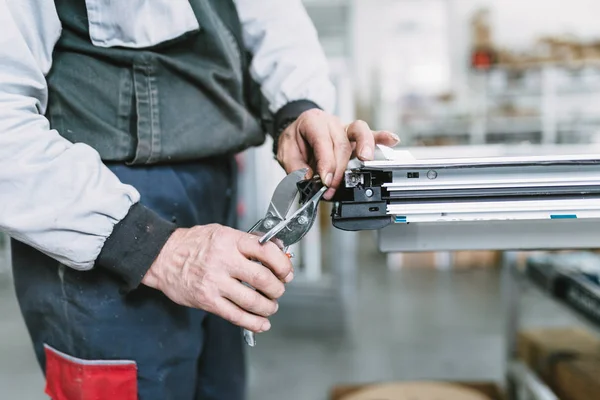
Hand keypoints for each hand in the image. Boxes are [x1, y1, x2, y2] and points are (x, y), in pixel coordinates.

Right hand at [142, 225, 293, 332]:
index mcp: (229, 240)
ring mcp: (214, 282)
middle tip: (279, 289)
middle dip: (277, 288)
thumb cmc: (193, 243)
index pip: (265, 251)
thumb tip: (276, 249)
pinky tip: (261, 323)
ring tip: (270, 305)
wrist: (162, 257)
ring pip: (251, 300)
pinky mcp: (207, 300)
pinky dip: (253, 322)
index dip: (282, 264)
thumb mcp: (222, 232)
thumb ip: (247, 241)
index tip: (286, 271)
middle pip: (262, 278)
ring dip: (268, 306)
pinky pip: (235, 316)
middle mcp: (222, 261)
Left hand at [276, 109, 399, 198]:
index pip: (323, 142)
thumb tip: (309, 181)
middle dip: (339, 169)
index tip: (325, 181)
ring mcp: (345, 128)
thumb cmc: (295, 139)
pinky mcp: (354, 136)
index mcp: (313, 122)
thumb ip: (296, 167)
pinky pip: (370, 134)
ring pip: (359, 133)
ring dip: (365, 147)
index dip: (326, 164)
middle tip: (332, 187)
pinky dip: (382, 137)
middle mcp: (332, 122)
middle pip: (341, 144)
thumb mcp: (285, 152)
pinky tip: (392, 140)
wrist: (298, 129)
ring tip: (366, 160)